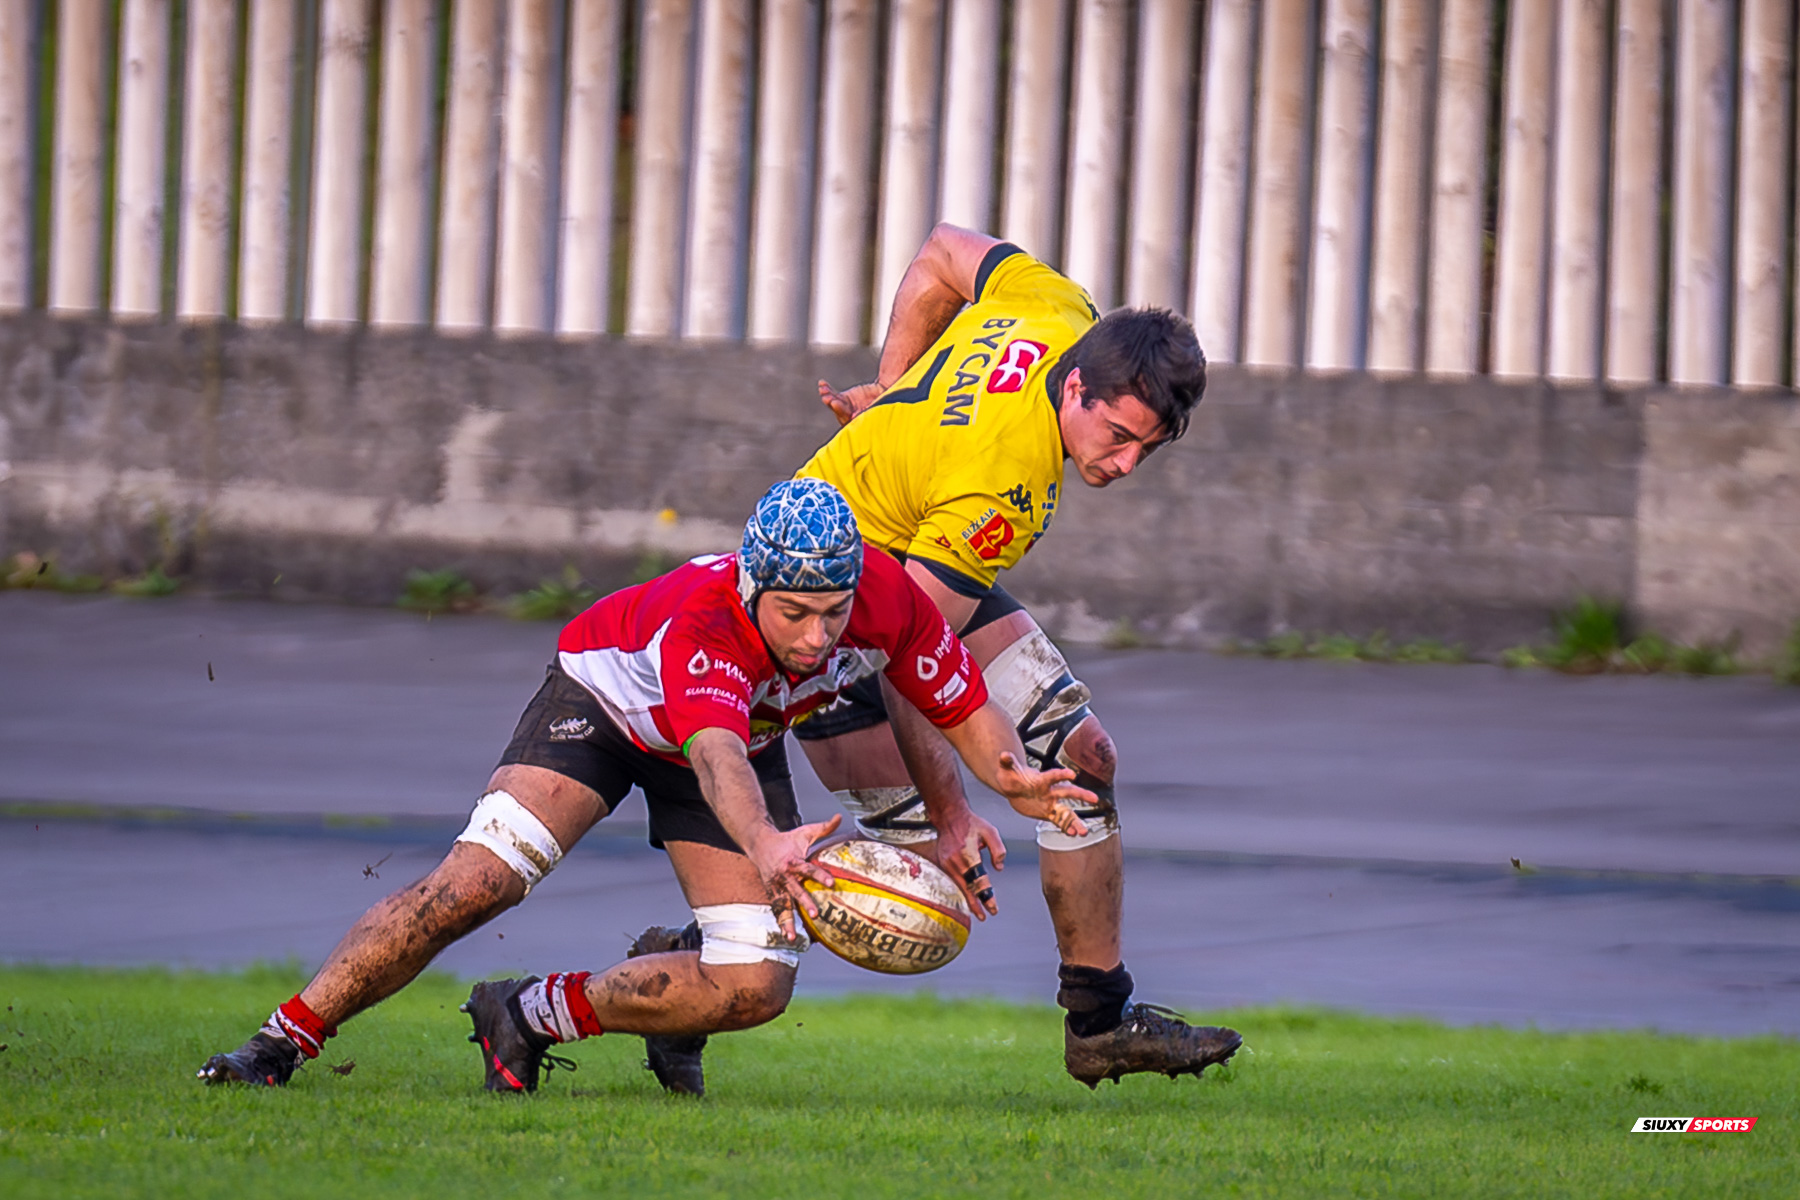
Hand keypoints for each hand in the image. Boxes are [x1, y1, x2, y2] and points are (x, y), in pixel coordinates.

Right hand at [745, 814, 842, 939]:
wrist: (759, 844)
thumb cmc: (787, 840)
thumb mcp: (805, 832)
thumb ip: (824, 827)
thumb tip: (840, 817)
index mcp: (792, 861)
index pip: (807, 868)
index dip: (819, 875)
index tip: (831, 882)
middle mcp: (783, 876)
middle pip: (795, 891)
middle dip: (804, 902)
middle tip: (816, 914)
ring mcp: (776, 887)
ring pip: (782, 906)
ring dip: (787, 922)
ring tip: (793, 938)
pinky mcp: (772, 894)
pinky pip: (777, 910)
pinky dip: (782, 923)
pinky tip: (789, 938)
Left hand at [818, 379, 884, 426]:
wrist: (884, 391)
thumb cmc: (886, 402)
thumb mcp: (881, 406)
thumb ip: (874, 409)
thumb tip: (864, 412)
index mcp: (860, 421)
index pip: (851, 420)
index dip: (847, 415)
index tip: (846, 410)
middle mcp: (851, 417)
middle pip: (841, 413)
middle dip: (836, 406)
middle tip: (832, 401)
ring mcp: (845, 407)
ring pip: (834, 403)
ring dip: (828, 397)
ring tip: (824, 391)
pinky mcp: (842, 398)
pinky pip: (832, 394)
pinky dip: (827, 389)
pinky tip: (822, 383)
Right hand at [924, 809, 1006, 918]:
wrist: (949, 816)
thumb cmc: (970, 823)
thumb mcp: (990, 831)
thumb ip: (998, 850)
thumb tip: (999, 868)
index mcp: (968, 854)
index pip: (979, 881)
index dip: (987, 896)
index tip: (993, 907)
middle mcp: (956, 862)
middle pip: (967, 889)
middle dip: (976, 904)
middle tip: (984, 915)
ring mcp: (947, 863)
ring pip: (959, 887)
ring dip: (968, 900)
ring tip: (977, 912)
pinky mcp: (943, 863)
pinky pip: (953, 881)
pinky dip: (960, 891)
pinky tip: (966, 897)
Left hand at [994, 752, 1092, 840]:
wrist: (1014, 788)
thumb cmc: (1012, 776)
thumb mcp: (1007, 769)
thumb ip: (1007, 762)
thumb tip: (1003, 754)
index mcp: (1041, 779)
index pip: (1053, 776)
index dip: (1061, 775)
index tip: (1072, 775)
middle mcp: (1050, 791)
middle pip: (1068, 792)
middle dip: (1081, 795)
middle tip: (1095, 799)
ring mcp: (1050, 802)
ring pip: (1066, 811)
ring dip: (1075, 821)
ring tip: (1084, 831)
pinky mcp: (1048, 812)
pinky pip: (1059, 821)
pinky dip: (1066, 827)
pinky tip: (1073, 834)